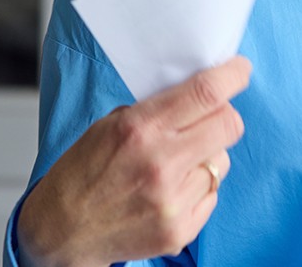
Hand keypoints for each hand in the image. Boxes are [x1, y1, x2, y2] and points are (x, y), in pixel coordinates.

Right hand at [17, 56, 251, 266]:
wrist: (61, 231)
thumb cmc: (83, 171)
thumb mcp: (111, 123)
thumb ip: (159, 108)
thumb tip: (204, 92)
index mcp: (141, 129)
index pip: (206, 93)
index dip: (233, 76)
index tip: (239, 70)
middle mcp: (161, 164)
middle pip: (229, 124)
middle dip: (224, 115)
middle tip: (210, 117)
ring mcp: (173, 201)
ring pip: (222, 160)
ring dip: (207, 155)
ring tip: (176, 163)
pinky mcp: (180, 230)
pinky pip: (212, 193)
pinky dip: (198, 187)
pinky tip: (171, 190)